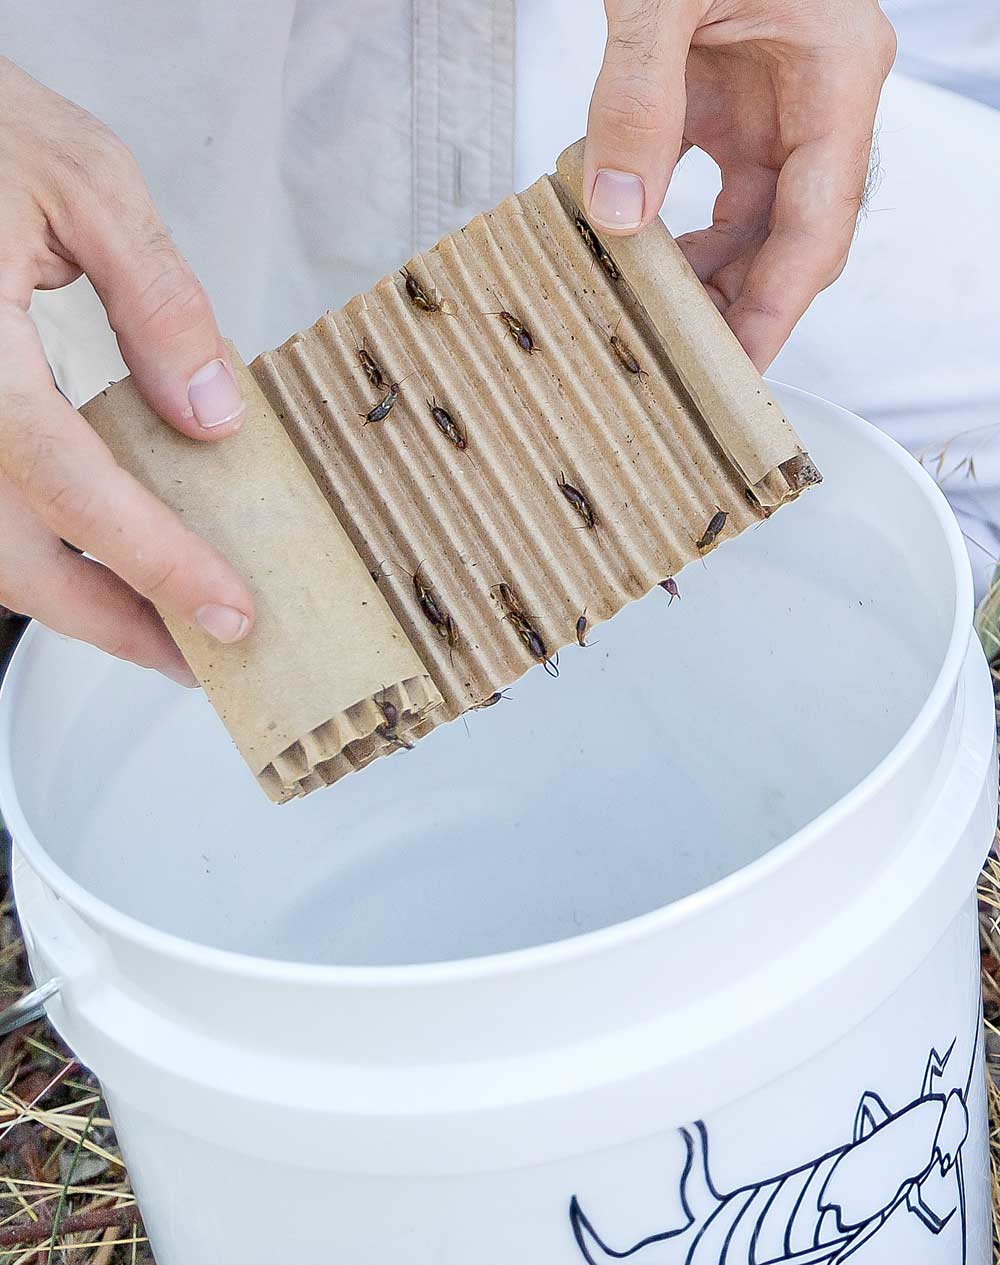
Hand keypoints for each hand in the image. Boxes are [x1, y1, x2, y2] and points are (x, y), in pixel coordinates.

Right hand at [0, 58, 253, 683]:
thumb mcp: (84, 185)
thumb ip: (156, 304)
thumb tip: (210, 416)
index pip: (69, 485)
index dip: (152, 561)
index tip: (227, 611)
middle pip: (11, 557)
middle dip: (109, 623)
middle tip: (195, 655)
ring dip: (72, 598)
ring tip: (155, 620)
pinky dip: (39, 544)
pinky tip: (95, 551)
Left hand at [584, 0, 896, 368]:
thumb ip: (638, 99)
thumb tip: (617, 212)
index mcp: (837, 75)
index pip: (818, 227)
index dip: (778, 308)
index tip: (741, 366)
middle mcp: (816, 99)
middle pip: (789, 237)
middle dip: (738, 304)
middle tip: (684, 365)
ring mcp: (775, 102)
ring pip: (750, 221)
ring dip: (700, 271)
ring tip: (649, 315)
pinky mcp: (730, 100)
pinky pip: (712, 185)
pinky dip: (672, 223)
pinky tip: (634, 247)